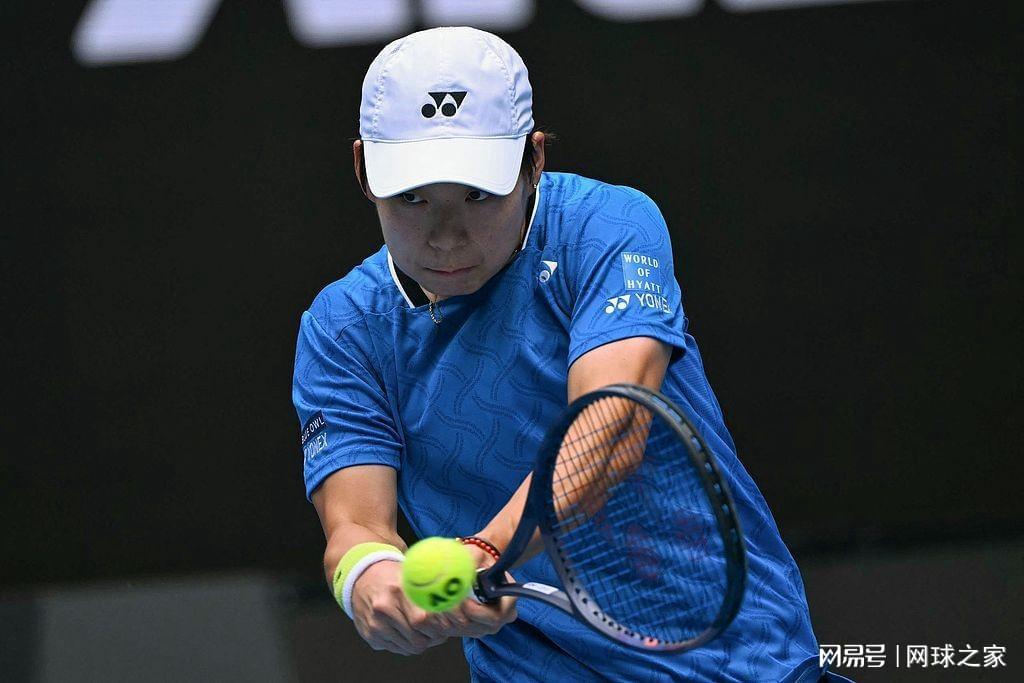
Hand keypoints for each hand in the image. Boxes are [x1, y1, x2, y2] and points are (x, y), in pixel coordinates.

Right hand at [348, 546, 516, 655]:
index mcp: (397, 590)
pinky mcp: (370, 636)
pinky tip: (409, 630)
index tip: (451, 622)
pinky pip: (398, 649)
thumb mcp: (412, 571)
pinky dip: (408, 643)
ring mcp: (375, 625)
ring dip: (424, 641)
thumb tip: (461, 601)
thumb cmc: (393, 573)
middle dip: (435, 635)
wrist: (360, 576)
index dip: (442, 624)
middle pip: (419, 636)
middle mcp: (384, 608)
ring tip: (425, 628)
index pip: (425, 618)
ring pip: (410, 646)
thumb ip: (433, 586)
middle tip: (442, 628)